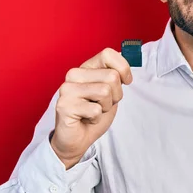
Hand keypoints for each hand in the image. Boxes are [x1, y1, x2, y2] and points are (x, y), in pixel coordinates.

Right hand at [51, 48, 132, 168]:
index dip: (123, 68)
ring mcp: (67, 89)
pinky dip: (96, 118)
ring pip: (105, 92)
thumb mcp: (111, 91)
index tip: (125, 81)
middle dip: (115, 95)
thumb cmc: (94, 114)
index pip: (108, 54)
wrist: (77, 138)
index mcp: (86, 67)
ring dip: (106, 107)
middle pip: (112, 76)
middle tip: (102, 104)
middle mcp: (74, 74)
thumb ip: (116, 74)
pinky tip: (86, 119)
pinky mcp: (64, 106)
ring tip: (94, 111)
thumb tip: (128, 54)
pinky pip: (95, 110)